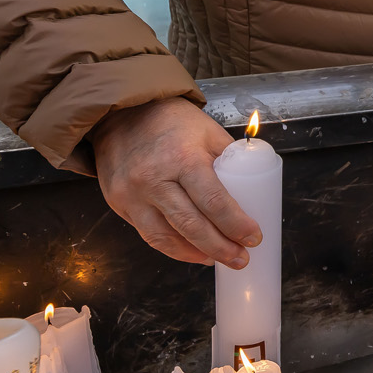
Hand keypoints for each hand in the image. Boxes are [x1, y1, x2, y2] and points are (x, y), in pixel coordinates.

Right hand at [89, 98, 261, 267]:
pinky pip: (148, 234)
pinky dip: (172, 247)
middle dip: (221, 248)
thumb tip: (253, 188)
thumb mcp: (207, 131)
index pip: (214, 201)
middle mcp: (153, 179)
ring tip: (218, 258)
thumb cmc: (168, 120)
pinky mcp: (119, 203)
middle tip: (241, 259)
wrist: (120, 113)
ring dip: (196, 254)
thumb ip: (228, 158)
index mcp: (182, 158)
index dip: (236, 225)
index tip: (253, 237)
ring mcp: (132, 194)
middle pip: (191, 226)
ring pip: (166, 238)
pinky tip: (191, 250)